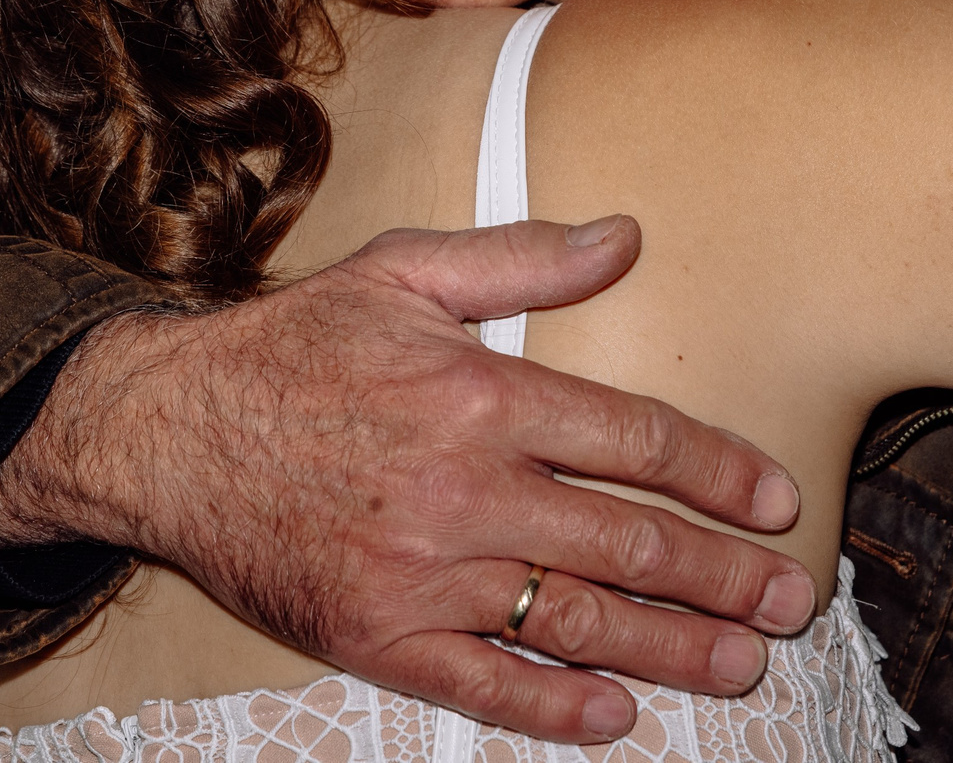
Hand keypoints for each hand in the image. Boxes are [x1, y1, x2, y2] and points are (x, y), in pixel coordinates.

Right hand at [0, 216, 812, 743]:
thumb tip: (628, 237)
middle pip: (625, 544)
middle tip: (791, 602)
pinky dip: (554, 706)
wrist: (161, 432)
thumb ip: (521, 257)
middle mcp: (461, 489)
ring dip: (669, 650)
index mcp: (477, 393)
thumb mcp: (401, 271)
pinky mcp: (373, 633)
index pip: (634, 439)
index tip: (779, 502)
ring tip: (741, 666)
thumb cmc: (289, 344)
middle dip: (723, 579)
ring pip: (571, 622)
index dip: (720, 474)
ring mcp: (419, 572)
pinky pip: (482, 684)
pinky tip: (614, 716)